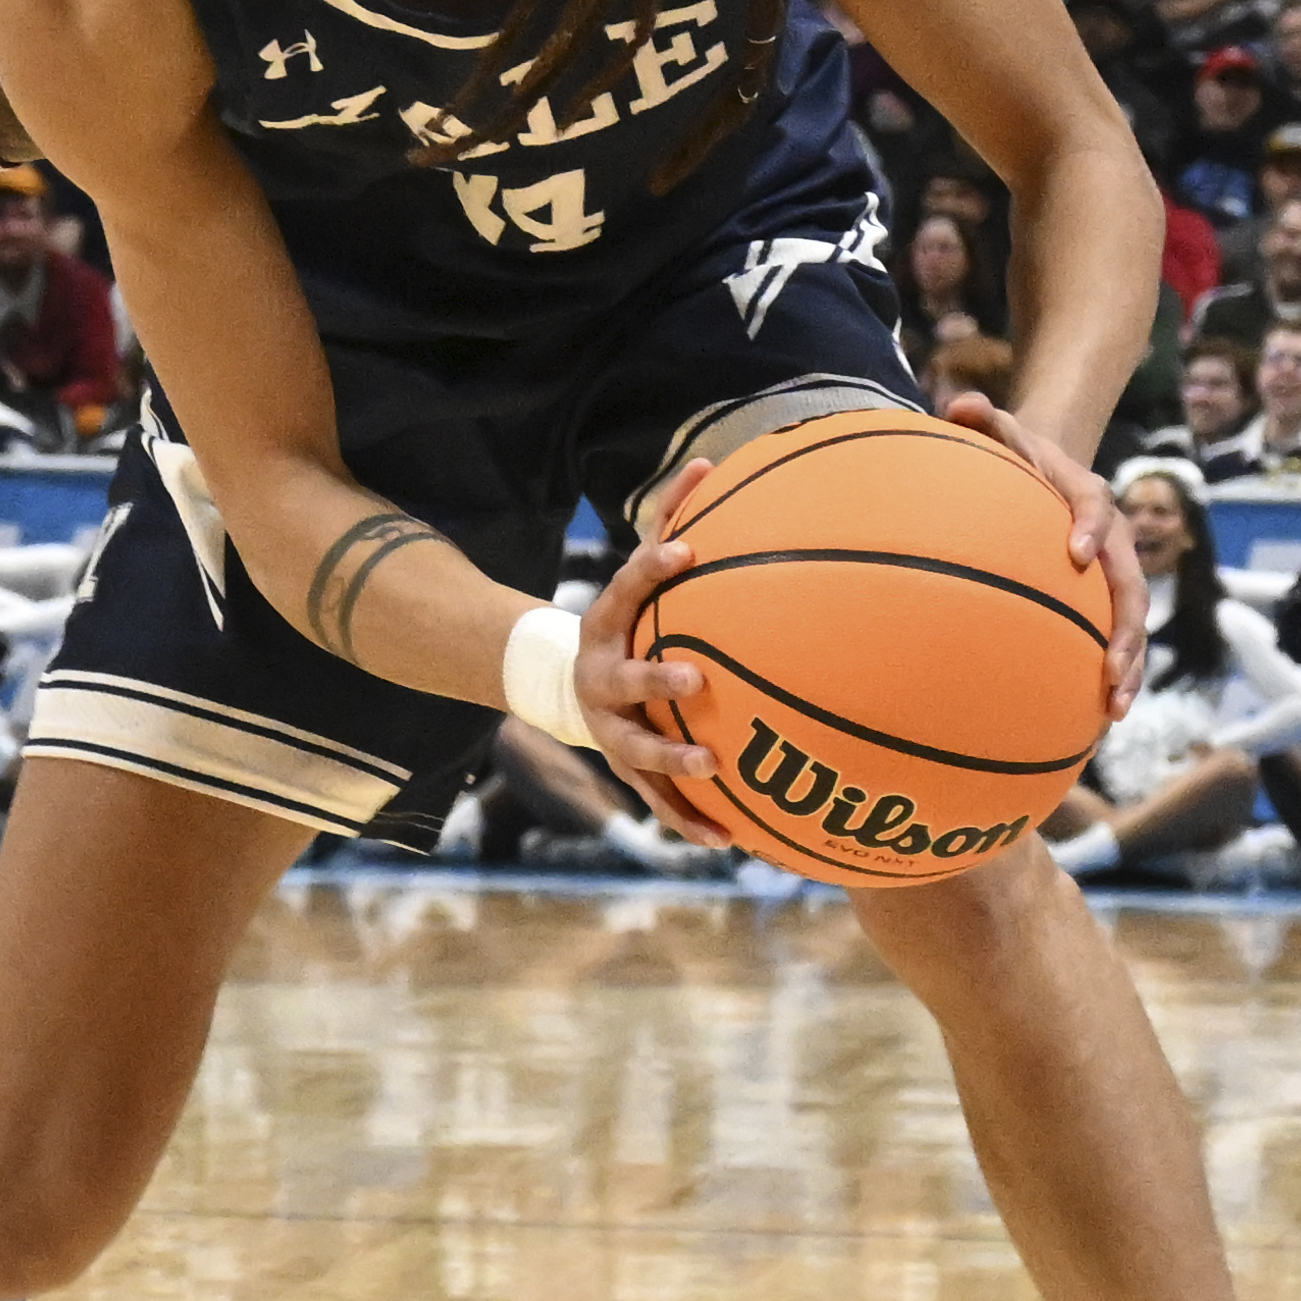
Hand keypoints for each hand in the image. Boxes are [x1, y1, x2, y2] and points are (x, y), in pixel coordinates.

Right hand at [574, 460, 730, 837]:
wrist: (567, 685)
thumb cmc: (627, 621)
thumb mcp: (638, 577)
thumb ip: (669, 521)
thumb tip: (711, 459)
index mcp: (605, 625)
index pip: (626, 590)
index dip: (650, 570)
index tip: (686, 550)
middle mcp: (602, 680)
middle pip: (625, 680)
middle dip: (655, 679)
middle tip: (693, 675)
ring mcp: (612, 730)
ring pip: (638, 750)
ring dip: (672, 759)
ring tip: (710, 766)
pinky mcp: (629, 768)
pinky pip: (661, 801)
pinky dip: (692, 820)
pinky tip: (732, 842)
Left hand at [947, 388, 1148, 711]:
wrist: (1052, 473)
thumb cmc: (1018, 458)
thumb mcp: (1002, 432)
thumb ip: (983, 419)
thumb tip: (960, 405)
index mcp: (1089, 496)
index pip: (1096, 506)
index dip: (1091, 527)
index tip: (1077, 554)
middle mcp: (1112, 541)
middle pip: (1131, 586)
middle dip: (1126, 629)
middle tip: (1111, 667)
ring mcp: (1113, 578)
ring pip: (1132, 626)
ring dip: (1129, 668)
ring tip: (1113, 710)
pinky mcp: (1103, 606)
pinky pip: (1113, 644)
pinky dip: (1110, 679)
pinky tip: (1093, 722)